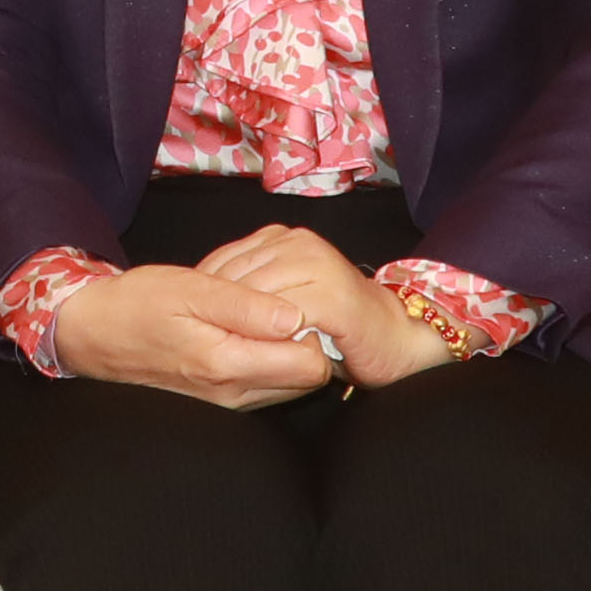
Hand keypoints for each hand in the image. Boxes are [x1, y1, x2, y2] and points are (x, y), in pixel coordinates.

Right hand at [53, 255, 345, 407]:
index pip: (312, 364)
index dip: (314, 329)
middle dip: (308, 341)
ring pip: (294, 383)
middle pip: (310, 378)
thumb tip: (296, 315)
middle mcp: (235, 393)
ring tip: (262, 317)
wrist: (95, 334)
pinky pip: (271, 384)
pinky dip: (272, 358)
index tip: (292, 302)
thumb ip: (245, 304)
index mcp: (228, 364)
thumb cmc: (138, 305)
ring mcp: (231, 400)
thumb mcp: (189, 289)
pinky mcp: (225, 398)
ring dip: (290, 350)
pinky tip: (248, 332)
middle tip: (279, 306)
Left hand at [201, 219, 453, 387]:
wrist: (397, 338)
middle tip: (205, 340)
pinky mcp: (333, 295)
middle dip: (218, 311)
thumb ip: (250, 287)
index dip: (204, 294)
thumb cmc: (337, 324)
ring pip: (256, 296)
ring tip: (226, 348)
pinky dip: (269, 336)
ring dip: (239, 324)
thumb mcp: (282, 295)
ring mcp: (318, 265)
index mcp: (282, 238)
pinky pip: (285, 317)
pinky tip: (261, 353)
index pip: (224, 261)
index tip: (193, 322)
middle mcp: (299, 243)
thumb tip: (200, 297)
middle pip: (235, 278)